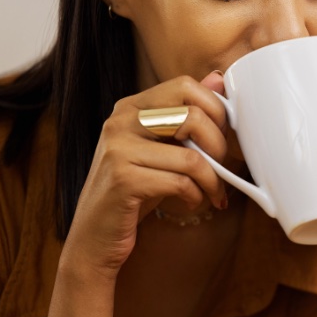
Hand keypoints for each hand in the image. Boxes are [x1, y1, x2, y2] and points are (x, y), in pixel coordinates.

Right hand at [62, 71, 231, 279]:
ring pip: (192, 156)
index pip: (185, 86)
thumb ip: (185, 115)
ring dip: (212, 181)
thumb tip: (218, 79)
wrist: (94, 237)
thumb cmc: (134, 192)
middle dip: (218, 145)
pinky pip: (180, 182)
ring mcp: (118, 149)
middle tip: (221, 168)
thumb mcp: (161, 149)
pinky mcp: (122, 180)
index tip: (221, 137)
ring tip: (211, 192)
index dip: (215, 110)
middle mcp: (120, 121)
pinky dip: (196, 196)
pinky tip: (191, 203)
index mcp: (130, 107)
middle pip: (193, 115)